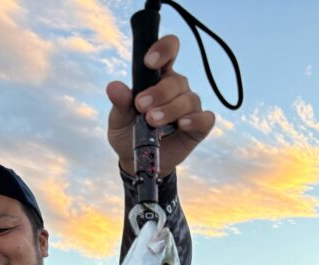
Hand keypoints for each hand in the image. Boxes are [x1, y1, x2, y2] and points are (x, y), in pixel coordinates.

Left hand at [106, 34, 214, 176]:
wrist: (137, 161)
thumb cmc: (129, 133)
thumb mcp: (118, 120)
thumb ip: (119, 103)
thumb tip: (113, 87)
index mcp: (157, 77)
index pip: (168, 50)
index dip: (163, 49)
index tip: (149, 62)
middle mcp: (176, 88)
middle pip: (176, 81)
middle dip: (159, 93)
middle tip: (141, 107)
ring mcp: (189, 106)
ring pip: (188, 100)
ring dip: (170, 110)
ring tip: (152, 122)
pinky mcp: (199, 126)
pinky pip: (205, 118)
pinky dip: (195, 120)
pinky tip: (182, 125)